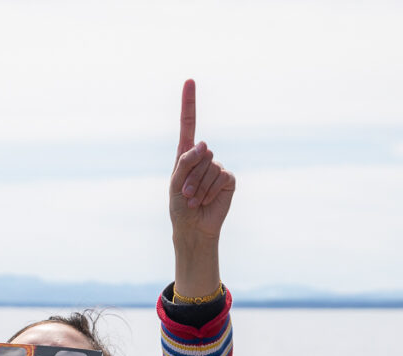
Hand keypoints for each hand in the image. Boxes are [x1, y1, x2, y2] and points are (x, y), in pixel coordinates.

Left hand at [169, 79, 235, 296]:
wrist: (193, 228)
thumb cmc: (180, 206)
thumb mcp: (174, 183)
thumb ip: (186, 161)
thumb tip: (205, 144)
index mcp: (186, 154)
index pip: (188, 124)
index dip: (189, 103)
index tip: (190, 81)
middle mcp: (203, 157)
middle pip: (199, 154)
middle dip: (190, 177)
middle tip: (185, 195)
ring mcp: (217, 167)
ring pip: (210, 167)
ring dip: (199, 188)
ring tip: (193, 201)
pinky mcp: (228, 179)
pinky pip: (221, 178)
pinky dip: (211, 191)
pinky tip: (207, 201)